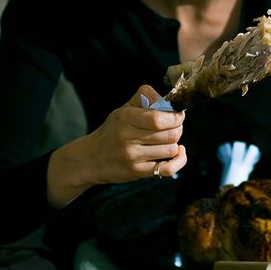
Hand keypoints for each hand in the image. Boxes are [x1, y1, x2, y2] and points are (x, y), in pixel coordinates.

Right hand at [46, 85, 186, 206]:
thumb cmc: (112, 131)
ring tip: (167, 140)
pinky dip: (179, 160)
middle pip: (170, 134)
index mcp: (126, 118)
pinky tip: (178, 153)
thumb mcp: (123, 110)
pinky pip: (168, 168)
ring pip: (171, 149)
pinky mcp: (137, 171)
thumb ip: (144, 98)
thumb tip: (168, 98)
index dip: (175, 117)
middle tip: (173, 127)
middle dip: (177, 128)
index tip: (177, 116)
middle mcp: (128, 137)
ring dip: (175, 144)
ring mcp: (133, 156)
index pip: (159, 118)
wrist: (90, 159)